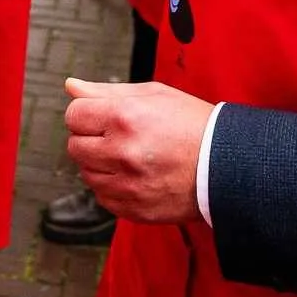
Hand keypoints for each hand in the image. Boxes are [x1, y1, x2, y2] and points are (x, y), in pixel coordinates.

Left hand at [64, 78, 212, 224]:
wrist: (225, 166)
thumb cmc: (192, 125)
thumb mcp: (154, 95)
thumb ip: (107, 91)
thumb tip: (71, 86)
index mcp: (125, 117)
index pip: (74, 115)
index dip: (86, 114)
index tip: (102, 117)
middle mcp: (122, 151)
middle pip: (75, 146)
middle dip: (91, 139)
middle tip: (119, 137)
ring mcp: (127, 184)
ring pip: (86, 174)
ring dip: (100, 164)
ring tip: (130, 156)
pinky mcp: (133, 209)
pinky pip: (102, 197)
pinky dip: (113, 187)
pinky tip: (135, 176)